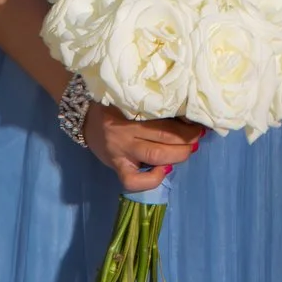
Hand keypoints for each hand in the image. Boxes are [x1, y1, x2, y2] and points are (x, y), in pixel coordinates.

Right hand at [83, 103, 203, 193]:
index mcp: (132, 111)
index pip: (164, 118)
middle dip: (186, 139)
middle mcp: (126, 131)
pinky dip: (152, 179)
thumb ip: (152, 108)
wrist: (83, 118)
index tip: (198, 123)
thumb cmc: (113, 106)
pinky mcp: (116, 166)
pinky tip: (163, 171)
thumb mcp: (131, 101)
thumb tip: (184, 116)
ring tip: (188, 150)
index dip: (185, 124)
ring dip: (177, 155)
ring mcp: (121, 151)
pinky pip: (133, 180)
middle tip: (198, 136)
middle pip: (164, 137)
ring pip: (154, 155)